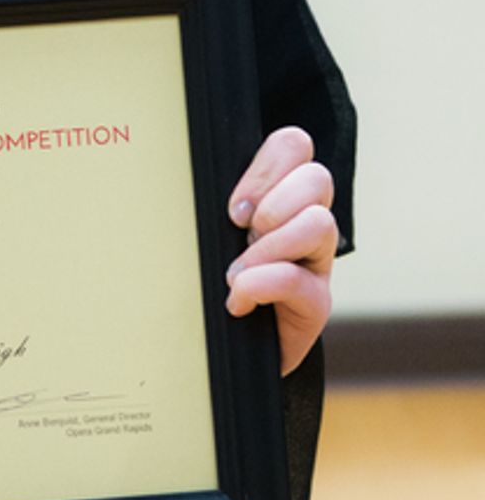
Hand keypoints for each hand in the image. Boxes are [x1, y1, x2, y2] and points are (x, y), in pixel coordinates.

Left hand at [225, 126, 337, 375]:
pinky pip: (299, 279)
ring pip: (320, 223)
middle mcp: (304, 223)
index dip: (268, 164)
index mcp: (278, 195)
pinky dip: (262, 285)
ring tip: (236, 272)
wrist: (219, 352)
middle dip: (274, 200)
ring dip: (269, 245)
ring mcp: (314, 263)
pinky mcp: (315, 304)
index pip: (294, 147)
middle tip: (239, 229)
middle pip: (317, 177)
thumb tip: (180, 169)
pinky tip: (238, 302)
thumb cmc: (204, 283)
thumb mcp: (203, 232)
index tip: (233, 205)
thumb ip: (206, 201)